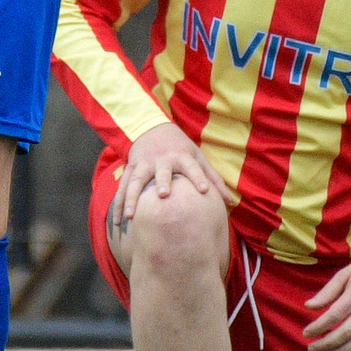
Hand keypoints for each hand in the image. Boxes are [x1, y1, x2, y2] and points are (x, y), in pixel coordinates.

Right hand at [111, 123, 221, 239]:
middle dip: (162, 182)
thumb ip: (213, 179)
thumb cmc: (180, 148)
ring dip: (132, 197)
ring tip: (131, 216)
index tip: (204, 190)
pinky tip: (119, 222)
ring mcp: (144, 164)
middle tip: (162, 195)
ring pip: (137, 181)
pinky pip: (123, 187)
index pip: (192, 166)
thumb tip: (231, 203)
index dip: (198, 177)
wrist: (151, 128)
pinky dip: (119, 204)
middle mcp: (162, 160)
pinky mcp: (130, 168)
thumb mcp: (198, 157)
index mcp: (182, 156)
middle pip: (162, 171)